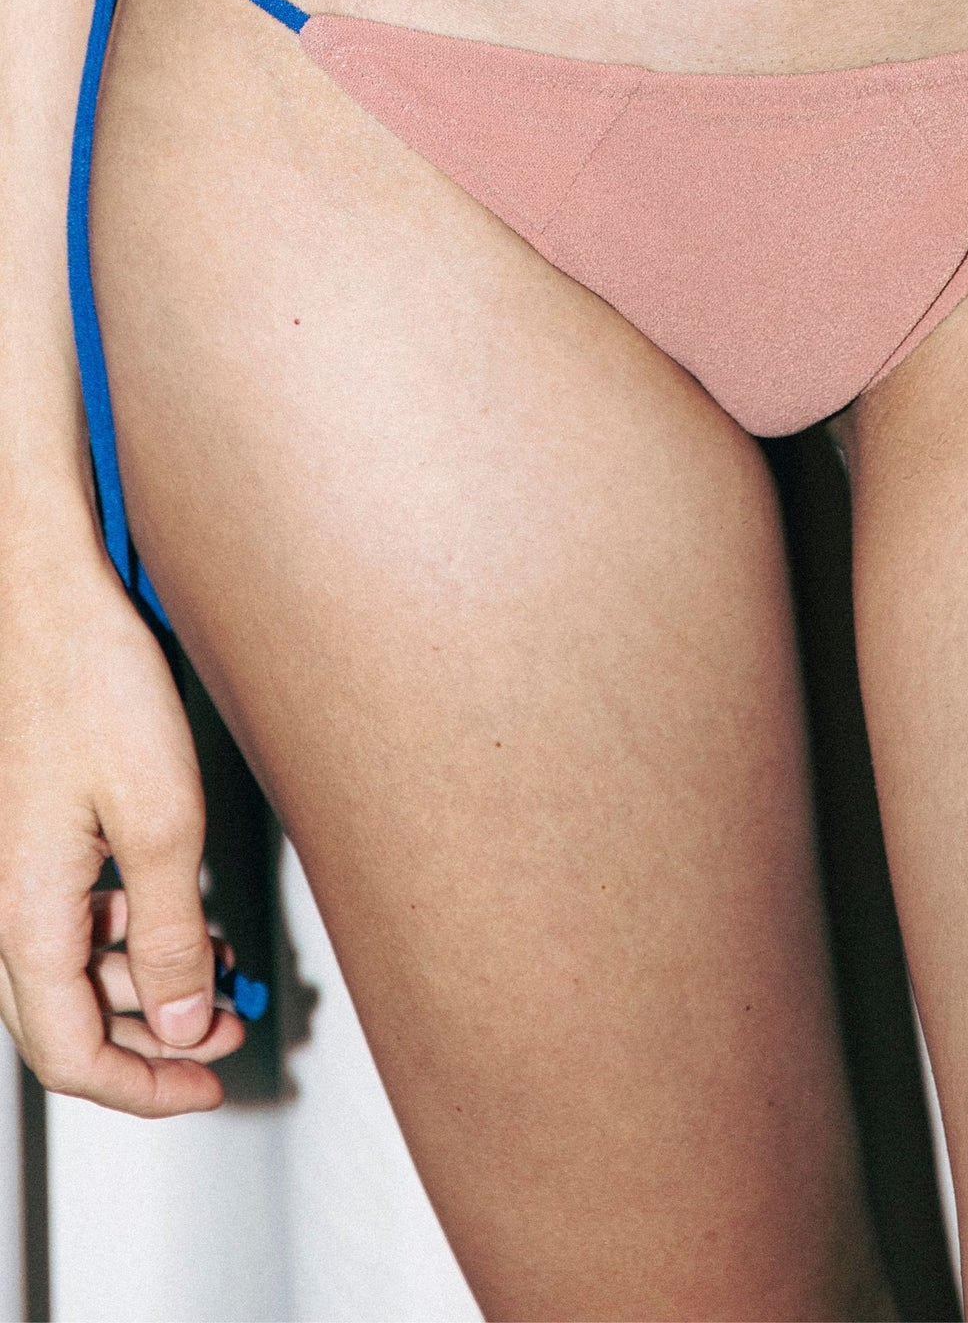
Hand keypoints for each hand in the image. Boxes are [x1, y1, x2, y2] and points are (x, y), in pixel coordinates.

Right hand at [0, 527, 245, 1112]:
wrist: (48, 596)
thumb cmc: (92, 682)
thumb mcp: (161, 820)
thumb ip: (171, 935)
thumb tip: (184, 1024)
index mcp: (25, 913)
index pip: (69, 1054)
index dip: (143, 1087)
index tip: (208, 1086)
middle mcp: (10, 899)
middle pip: (67, 1018)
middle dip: (153, 1040)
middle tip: (230, 1034)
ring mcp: (20, 864)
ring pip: (74, 966)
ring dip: (146, 982)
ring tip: (223, 970)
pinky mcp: (37, 830)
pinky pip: (77, 911)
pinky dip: (133, 928)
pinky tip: (185, 910)